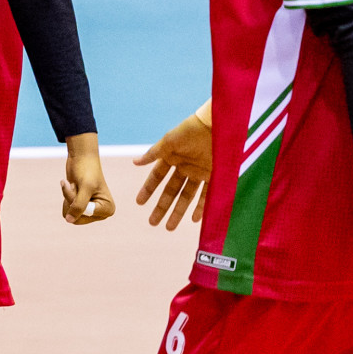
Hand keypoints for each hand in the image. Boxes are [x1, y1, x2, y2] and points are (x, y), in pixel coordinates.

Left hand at [60, 133, 114, 224]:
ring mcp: (90, 210)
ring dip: (68, 197)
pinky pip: (67, 209)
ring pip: (70, 214)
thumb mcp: (84, 188)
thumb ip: (78, 206)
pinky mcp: (81, 205)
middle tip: (74, 185)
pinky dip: (66, 196)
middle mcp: (101, 212)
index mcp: (108, 209)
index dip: (76, 200)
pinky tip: (71, 186)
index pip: (85, 215)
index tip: (79, 185)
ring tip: (74, 185)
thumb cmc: (86, 170)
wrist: (81, 157)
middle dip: (71, 200)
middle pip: (77, 218)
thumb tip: (69, 220)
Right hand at [133, 110, 211, 229]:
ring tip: (169, 227)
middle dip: (162, 207)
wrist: (217, 126)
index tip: (139, 203)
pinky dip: (200, 208)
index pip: (157, 177)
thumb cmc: (191, 130)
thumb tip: (135, 163)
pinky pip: (206, 196)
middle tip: (153, 223)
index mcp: (171, 157)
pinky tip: (194, 220)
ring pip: (187, 197)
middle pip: (171, 191)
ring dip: (178, 212)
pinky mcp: (214, 177)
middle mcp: (184, 167)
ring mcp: (199, 173)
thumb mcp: (169, 141)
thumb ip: (153, 154)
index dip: (148, 190)